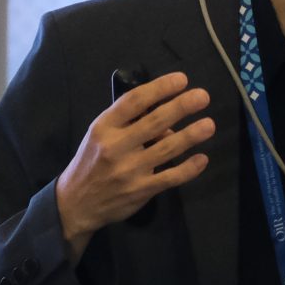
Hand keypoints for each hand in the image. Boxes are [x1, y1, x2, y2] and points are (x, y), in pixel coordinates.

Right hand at [56, 72, 212, 260]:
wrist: (76, 204)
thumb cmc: (91, 162)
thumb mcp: (99, 136)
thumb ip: (127, 123)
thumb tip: (164, 117)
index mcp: (104, 127)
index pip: (134, 101)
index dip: (160, 88)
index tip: (181, 80)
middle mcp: (116, 146)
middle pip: (156, 121)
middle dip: (182, 106)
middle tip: (203, 96)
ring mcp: (129, 170)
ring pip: (167, 148)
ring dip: (191, 135)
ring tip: (209, 125)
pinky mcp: (141, 191)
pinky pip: (170, 177)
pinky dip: (189, 168)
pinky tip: (202, 158)